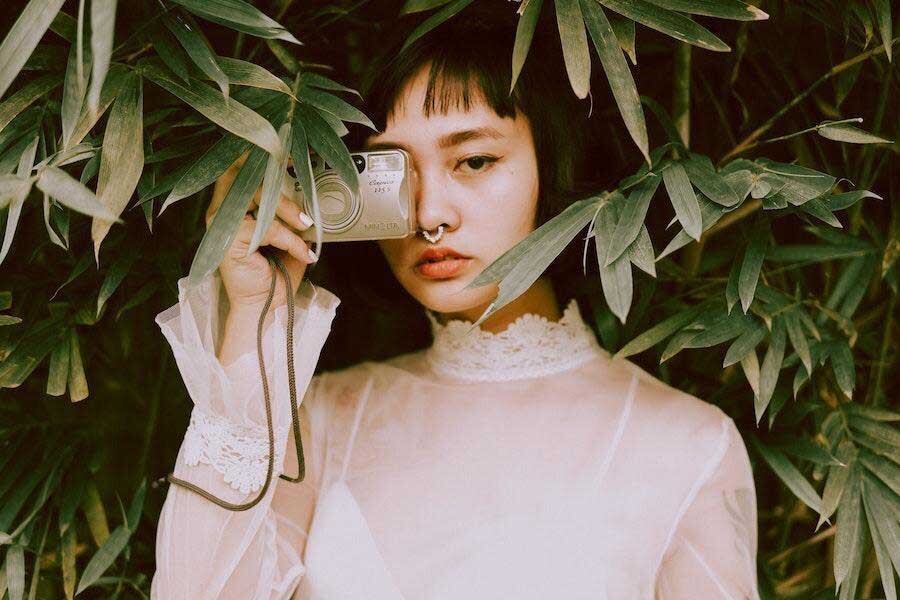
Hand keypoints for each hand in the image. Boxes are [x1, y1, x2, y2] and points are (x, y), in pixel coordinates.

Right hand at [206, 152, 316, 311]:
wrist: (269, 306)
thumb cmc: (276, 270)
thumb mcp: (287, 232)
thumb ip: (288, 208)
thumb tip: (305, 187)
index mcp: (233, 203)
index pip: (240, 168)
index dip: (260, 155)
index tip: (286, 153)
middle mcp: (223, 210)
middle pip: (251, 178)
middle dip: (284, 193)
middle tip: (306, 213)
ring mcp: (222, 224)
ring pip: (260, 200)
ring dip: (289, 214)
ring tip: (306, 231)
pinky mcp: (229, 240)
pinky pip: (266, 227)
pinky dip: (289, 239)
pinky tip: (301, 252)